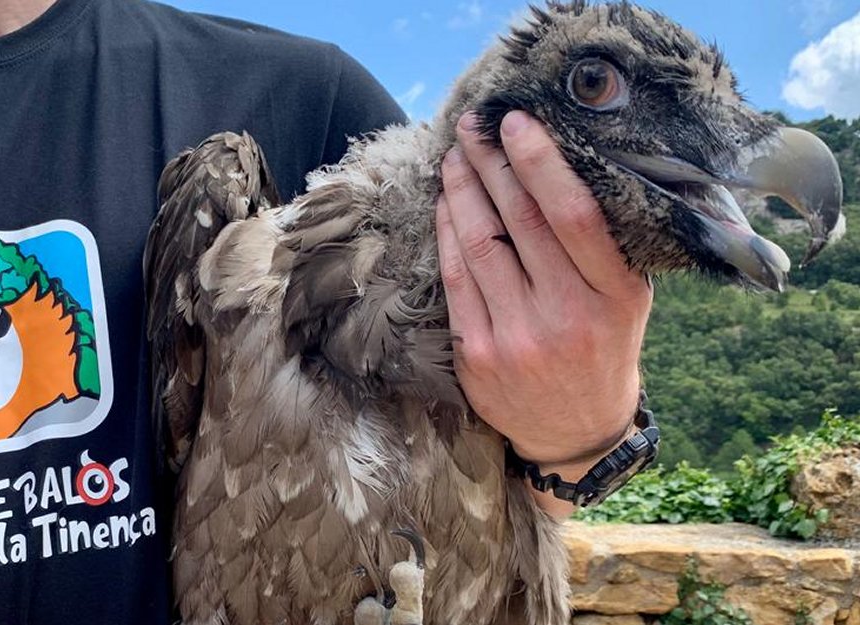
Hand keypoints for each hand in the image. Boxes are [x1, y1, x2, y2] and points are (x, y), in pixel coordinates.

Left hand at [434, 110, 651, 477]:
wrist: (574, 430)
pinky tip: (444, 206)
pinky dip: (447, 235)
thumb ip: (604, 245)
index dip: (539, 163)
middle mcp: (566, 316)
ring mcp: (517, 338)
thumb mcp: (627, 299)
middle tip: (472, 126)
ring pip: (478, 246)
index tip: (517, 123)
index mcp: (614, 296)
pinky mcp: (477, 354)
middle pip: (518, 222)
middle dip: (490, 165)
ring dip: (461, 193)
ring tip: (455, 157)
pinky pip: (455, 280)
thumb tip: (563, 166)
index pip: (572, 216)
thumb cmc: (604, 346)